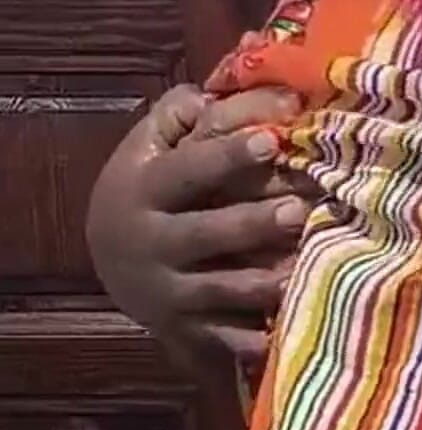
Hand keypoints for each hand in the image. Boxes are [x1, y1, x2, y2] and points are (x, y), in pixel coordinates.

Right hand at [86, 83, 315, 366]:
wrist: (109, 260)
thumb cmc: (148, 187)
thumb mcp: (150, 144)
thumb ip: (184, 112)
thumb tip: (231, 88)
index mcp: (144, 189)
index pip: (187, 171)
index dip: (227, 156)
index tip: (271, 141)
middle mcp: (153, 243)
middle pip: (206, 234)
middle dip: (252, 223)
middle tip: (300, 209)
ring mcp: (171, 292)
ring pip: (220, 289)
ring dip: (263, 283)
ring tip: (304, 268)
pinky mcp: (188, 330)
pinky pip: (224, 339)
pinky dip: (253, 341)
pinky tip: (285, 334)